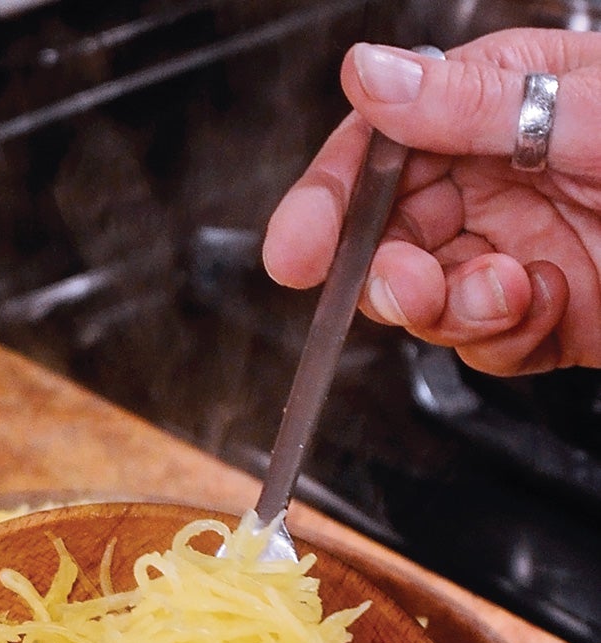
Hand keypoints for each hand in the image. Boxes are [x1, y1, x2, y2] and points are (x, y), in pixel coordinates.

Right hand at [261, 31, 600, 375]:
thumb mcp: (585, 105)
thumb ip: (469, 102)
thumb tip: (371, 74)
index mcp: (499, 107)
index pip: (381, 151)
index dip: (329, 202)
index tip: (294, 251)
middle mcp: (498, 182)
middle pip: (388, 238)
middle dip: (385, 272)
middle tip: (406, 285)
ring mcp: (517, 252)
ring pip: (427, 300)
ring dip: (448, 308)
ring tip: (499, 292)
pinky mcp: (543, 317)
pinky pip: (483, 344)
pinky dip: (501, 336)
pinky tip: (541, 305)